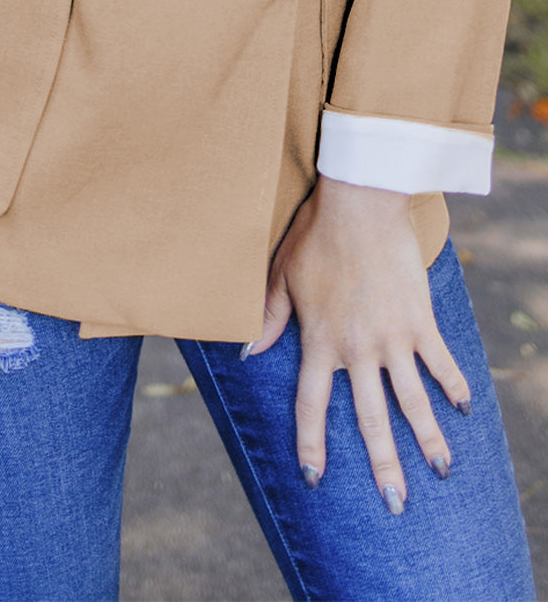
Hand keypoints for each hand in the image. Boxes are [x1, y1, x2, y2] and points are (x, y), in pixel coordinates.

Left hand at [245, 176, 470, 511]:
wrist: (360, 203)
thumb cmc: (315, 236)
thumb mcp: (281, 277)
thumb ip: (268, 319)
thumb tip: (245, 352)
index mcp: (319, 342)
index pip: (312, 406)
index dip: (311, 444)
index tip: (313, 477)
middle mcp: (357, 349)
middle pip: (370, 420)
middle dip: (384, 466)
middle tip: (395, 505)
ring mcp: (393, 337)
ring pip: (412, 401)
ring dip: (427, 440)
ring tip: (441, 471)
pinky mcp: (420, 319)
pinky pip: (440, 362)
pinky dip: (453, 386)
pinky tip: (464, 409)